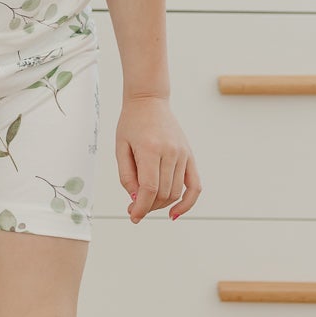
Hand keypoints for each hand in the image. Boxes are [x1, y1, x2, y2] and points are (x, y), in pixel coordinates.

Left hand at [117, 93, 201, 221]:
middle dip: (148, 206)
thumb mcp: (120, 147)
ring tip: (147, 203)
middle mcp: (170, 152)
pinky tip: (175, 213)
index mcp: (151, 148)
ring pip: (175, 192)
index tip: (133, 216)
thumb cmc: (131, 123)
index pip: (149, 188)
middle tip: (134, 207)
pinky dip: (187, 203)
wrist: (149, 100)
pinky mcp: (189, 155)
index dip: (141, 206)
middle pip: (163, 193)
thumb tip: (136, 199)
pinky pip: (195, 186)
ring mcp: (183, 154)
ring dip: (161, 204)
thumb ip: (126, 175)